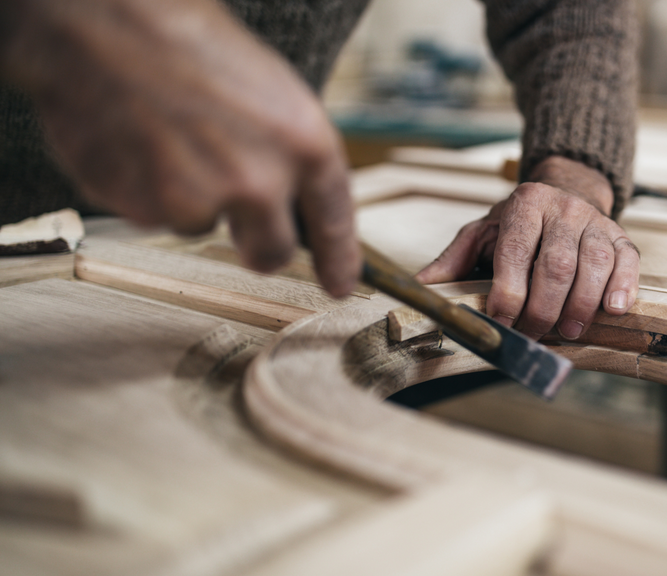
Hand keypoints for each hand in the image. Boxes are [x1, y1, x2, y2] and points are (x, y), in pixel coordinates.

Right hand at [0, 0, 358, 295]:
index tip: (338, 284)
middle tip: (238, 223)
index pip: (333, 221)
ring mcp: (201, 199)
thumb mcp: (270, 90)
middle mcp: (260, 180)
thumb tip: (289, 197)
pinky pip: (152, 215)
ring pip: (201, 226)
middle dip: (257, 246)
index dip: (339, 260)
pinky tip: (137, 143)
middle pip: (271, 251)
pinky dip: (143, 190)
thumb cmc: (189, 41)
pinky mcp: (145, 208)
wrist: (105, 22)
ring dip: (189, 198)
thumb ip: (287, 151)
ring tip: (169, 138)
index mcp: (303, 142)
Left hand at [417, 156, 639, 339]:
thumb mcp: (483, 233)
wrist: (566, 193)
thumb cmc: (520, 224)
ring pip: (593, 264)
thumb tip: (418, 290)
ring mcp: (595, 222)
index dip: (508, 291)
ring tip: (569, 331)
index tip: (501, 322)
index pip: (514, 251)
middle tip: (533, 335)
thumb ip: (453, 261)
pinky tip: (613, 310)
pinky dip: (622, 288)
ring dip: (581, 304)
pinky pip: (627, 262)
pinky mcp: (621, 236)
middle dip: (543, 307)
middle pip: (555, 264)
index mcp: (523, 205)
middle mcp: (562, 209)